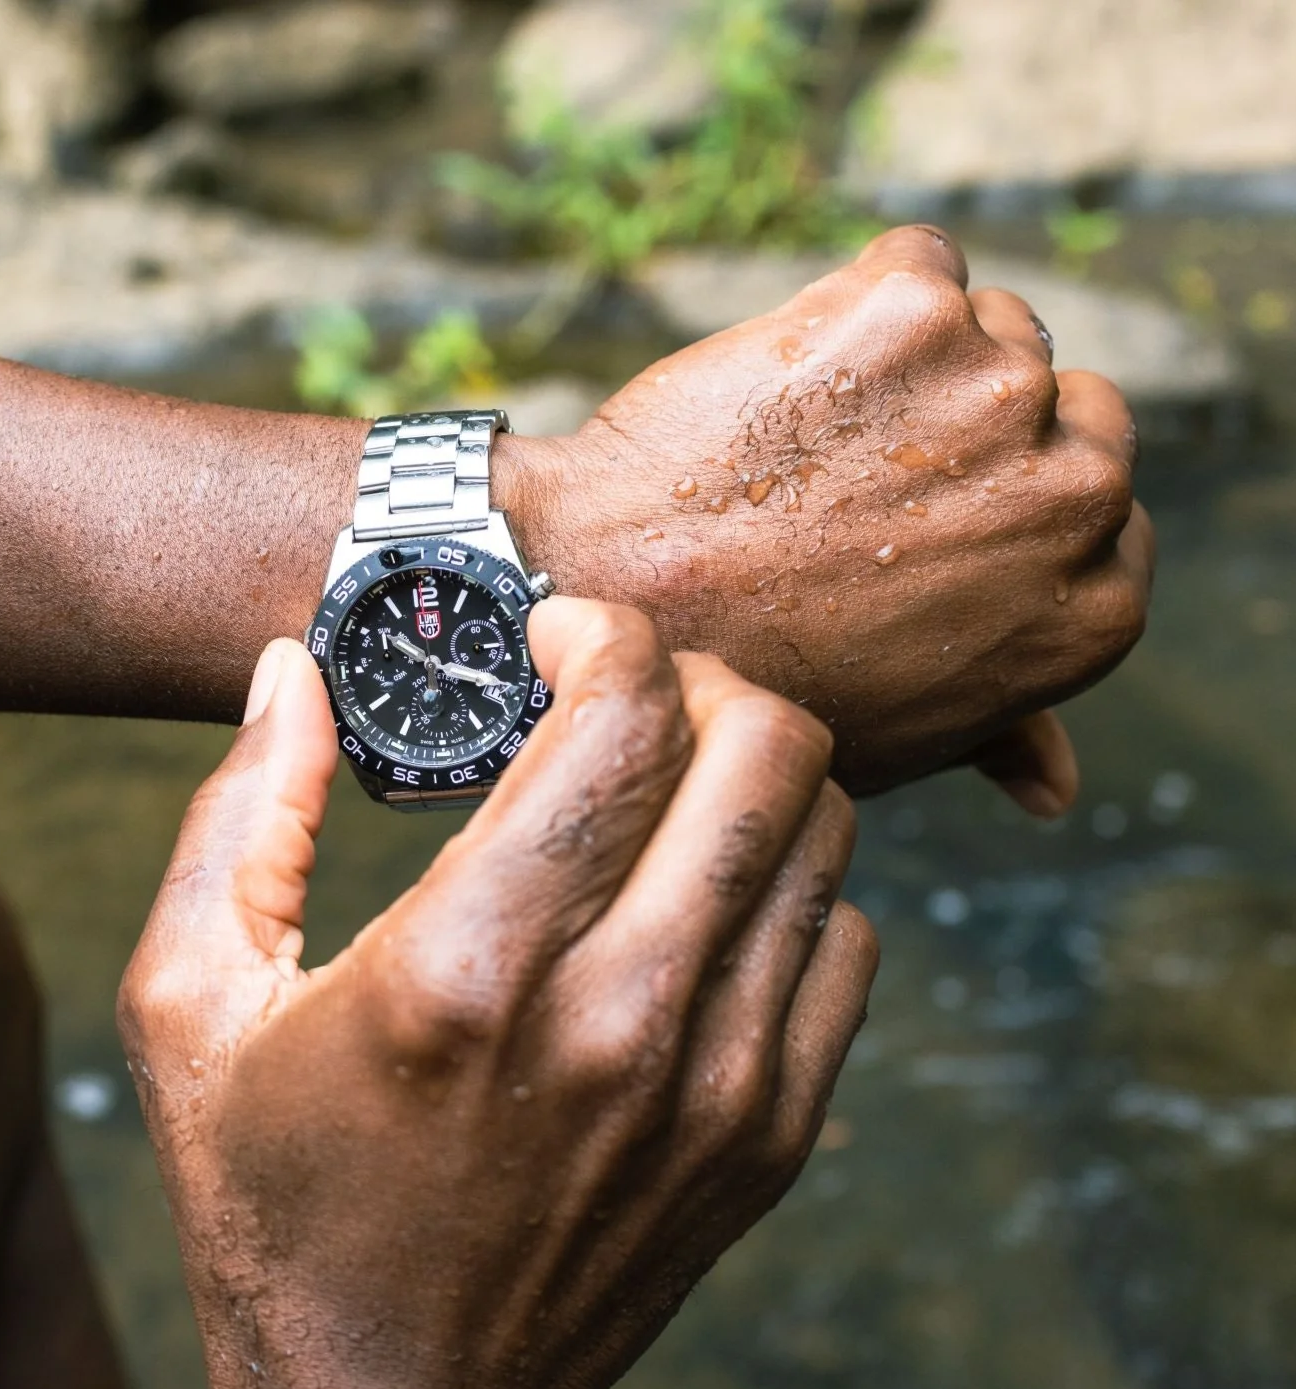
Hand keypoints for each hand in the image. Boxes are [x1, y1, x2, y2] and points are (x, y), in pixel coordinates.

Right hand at [120, 600, 877, 1388]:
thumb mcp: (190, 1009)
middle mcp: (619, 1015)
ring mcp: (717, 1081)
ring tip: (660, 793)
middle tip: (624, 700)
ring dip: (750, 773)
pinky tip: (697, 904)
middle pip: (765, 746)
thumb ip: (241, 817)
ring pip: (825, 830)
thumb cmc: (275, 1210)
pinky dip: (789, 885)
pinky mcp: (767, 1132)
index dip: (603, 630)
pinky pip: (845, 939)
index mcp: (466, 967)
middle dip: (700, 678)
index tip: (556, 634)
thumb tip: (292, 672)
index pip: (620, 717)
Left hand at [496, 225, 1154, 815]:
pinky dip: (852, 302)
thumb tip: (1055, 788)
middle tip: (863, 473)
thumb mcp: (900, 737)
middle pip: (1066, 403)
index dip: (1009, 501)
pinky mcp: (911, 308)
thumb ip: (999, 733)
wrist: (618, 597)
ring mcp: (999, 391)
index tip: (931, 515)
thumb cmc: (756, 679)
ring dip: (913, 363)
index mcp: (1096, 608)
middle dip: (975, 426)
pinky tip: (788, 379)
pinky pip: (916, 266)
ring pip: (989, 329)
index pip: (1104, 506)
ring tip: (812, 438)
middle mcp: (1076, 496)